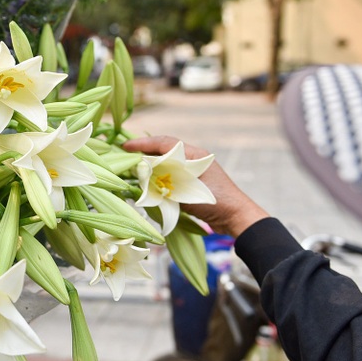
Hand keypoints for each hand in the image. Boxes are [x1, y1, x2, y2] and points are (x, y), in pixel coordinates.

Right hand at [123, 135, 268, 236]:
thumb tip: (141, 176)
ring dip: (151, 165)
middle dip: (144, 152)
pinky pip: (172, 175)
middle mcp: (194, 159)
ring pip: (167, 163)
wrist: (236, 217)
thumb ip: (164, 183)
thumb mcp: (186, 191)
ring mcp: (195, 171)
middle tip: (125, 156)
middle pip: (164, 150)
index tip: (125, 146)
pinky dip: (159, 176)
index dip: (143, 143)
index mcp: (194, 155)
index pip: (164, 143)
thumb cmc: (215, 201)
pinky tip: (149, 182)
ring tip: (133, 168)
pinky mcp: (194, 183)